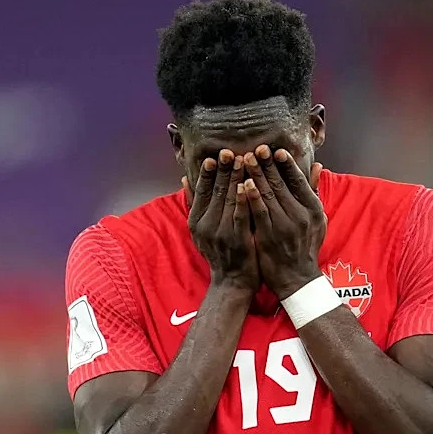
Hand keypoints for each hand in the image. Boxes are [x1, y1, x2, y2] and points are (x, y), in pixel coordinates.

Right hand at [184, 149, 258, 292]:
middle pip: (214, 191)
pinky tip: (247, 185)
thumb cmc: (220, 253)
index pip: (201, 191)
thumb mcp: (200, 229)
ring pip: (227, 199)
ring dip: (235, 178)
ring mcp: (220, 232)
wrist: (232, 282)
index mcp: (196, 220)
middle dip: (223, 169)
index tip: (213, 156)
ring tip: (242, 160)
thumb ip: (194, 204)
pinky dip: (242, 199)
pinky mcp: (236, 239)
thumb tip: (185, 179)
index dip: (207, 173)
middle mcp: (205, 224)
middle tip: (229, 151)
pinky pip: (239, 215)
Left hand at [241, 145, 325, 298]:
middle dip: (267, 164)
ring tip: (244, 159)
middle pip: (281, 184)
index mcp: (313, 208)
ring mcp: (285, 225)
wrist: (296, 277)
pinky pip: (258, 212)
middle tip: (256, 148)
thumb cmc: (305, 244)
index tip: (276, 150)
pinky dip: (251, 197)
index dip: (286, 164)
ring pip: (268, 195)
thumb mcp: (316, 218)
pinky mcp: (269, 235)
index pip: (298, 180)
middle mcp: (301, 215)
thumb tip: (318, 165)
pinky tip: (242, 184)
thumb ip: (313, 191)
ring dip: (255, 175)